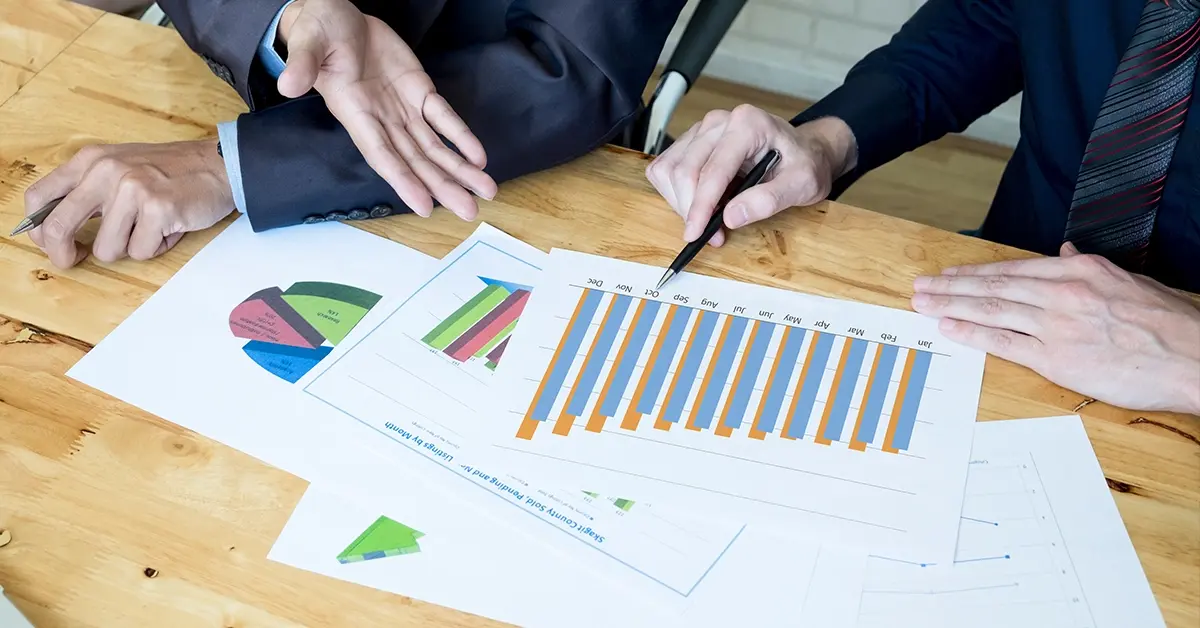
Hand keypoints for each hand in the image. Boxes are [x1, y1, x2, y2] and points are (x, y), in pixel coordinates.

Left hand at [22, 140, 233, 267]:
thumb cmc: (172, 172)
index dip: (38, 230)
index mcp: (91, 160)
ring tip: (148, 230)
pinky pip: (140, 252)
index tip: (52, 243)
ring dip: (127, 248)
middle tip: (74, 259)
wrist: (220, 165)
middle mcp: (105, 171)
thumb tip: (57, 228)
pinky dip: (155, 248)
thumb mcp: (120, 167)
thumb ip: (89, 190)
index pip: (40, 197)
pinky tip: (168, 229)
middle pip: (58, 227)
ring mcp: (131, 189)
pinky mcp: (157, 209)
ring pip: (106, 249)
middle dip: (63, 254)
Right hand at [275, 0, 495, 218]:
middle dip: (442, 185)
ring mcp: (402, 109)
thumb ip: (302, 64)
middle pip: (415, 160)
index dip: (403, 181)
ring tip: (485, 191)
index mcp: (354, 113)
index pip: (381, 154)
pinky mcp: (419, 91)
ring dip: (459, 170)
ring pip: (434, 146)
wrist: (337, 15)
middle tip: (469, 210)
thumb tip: (287, 83)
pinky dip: (461, 137)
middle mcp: (381, 119)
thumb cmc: (319, 30)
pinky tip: (478, 158)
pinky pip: (443, 118)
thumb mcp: (308, 43)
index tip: (424, 206)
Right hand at [645, 105, 856, 246]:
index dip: (700, 207)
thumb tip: (731, 217)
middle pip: (684, 171)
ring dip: (680, 203)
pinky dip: (674, 193)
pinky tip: (699, 203)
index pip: (712, 171)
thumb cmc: (804, 164)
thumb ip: (768, 200)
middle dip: (691, 210)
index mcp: (747, 125)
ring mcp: (702, 130)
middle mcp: (719, 122)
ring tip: (708, 220)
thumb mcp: (802, 185)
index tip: (694, 234)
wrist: (803, 152)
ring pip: (669, 170)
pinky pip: (666, 168)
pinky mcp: (692, 141)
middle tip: (711, 236)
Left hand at [912, 243, 1199, 414]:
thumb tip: (1065, 253)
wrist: (1194, 357)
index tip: (950, 273)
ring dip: (951, 305)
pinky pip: (1004, 343)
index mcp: (1080, 271)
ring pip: (991, 310)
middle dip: (950, 286)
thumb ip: (1090, 268)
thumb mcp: (1129, 280)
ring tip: (923, 303)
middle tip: (919, 286)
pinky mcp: (1057, 358)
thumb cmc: (1170, 323)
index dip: (975, 272)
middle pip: (993, 286)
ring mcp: (1057, 325)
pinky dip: (972, 333)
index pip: (1013, 269)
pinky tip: (949, 327)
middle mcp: (1062, 292)